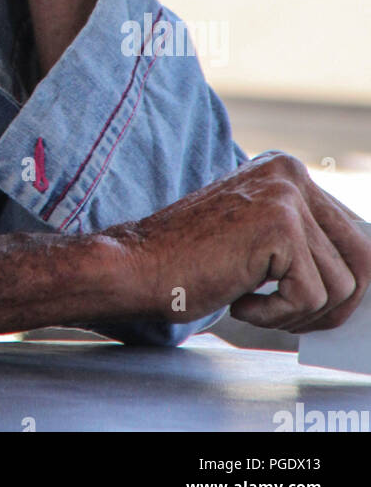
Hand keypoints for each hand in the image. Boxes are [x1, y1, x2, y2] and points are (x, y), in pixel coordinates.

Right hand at [107, 153, 370, 330]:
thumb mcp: (257, 236)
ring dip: (297, 313)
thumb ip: (304, 240)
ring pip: (340, 287)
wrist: (138, 265)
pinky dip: (276, 315)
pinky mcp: (280, 227)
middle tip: (282, 313)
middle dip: (329, 305)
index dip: (340, 286)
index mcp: (287, 170)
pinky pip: (309, 297)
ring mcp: (286, 197)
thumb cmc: (190, 261)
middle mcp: (291, 173)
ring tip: (253, 302)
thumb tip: (360, 280)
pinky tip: (240, 301)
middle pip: (359, 263)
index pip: (353, 238)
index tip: (309, 306)